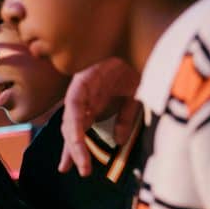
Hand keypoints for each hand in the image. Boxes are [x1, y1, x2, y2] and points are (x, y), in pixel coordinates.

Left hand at [58, 58, 140, 176]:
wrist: (139, 38)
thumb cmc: (136, 64)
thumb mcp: (133, 97)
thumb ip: (125, 118)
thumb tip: (120, 140)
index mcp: (92, 101)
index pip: (80, 128)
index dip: (77, 148)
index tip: (76, 168)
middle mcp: (83, 96)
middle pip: (71, 127)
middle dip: (71, 150)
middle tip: (71, 169)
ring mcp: (80, 88)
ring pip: (71, 119)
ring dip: (74, 141)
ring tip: (80, 162)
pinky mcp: (82, 79)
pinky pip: (75, 102)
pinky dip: (75, 119)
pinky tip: (77, 136)